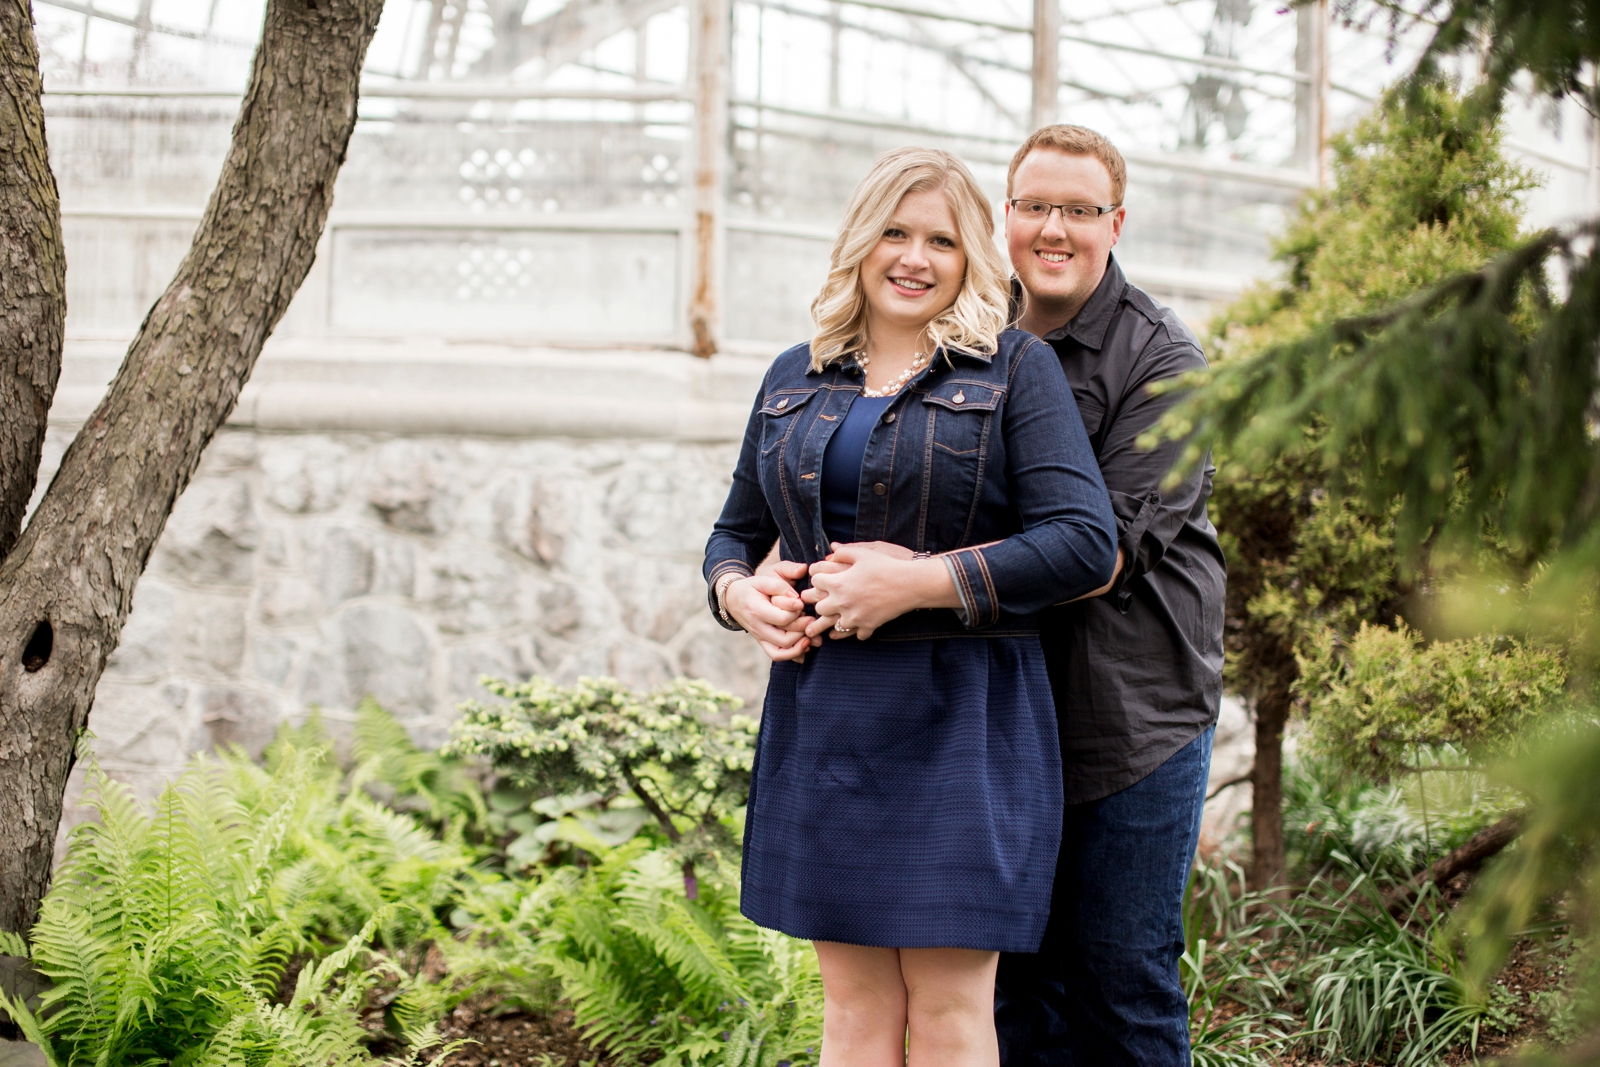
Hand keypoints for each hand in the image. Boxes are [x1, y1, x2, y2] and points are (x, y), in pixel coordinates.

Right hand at [725, 572, 814, 661]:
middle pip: (784, 639)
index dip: (797, 613)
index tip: (801, 604)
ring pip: (782, 652)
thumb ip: (780, 587)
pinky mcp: (763, 643)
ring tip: (810, 634)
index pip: (782, 619)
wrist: (732, 599)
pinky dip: (792, 654)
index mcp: (757, 611)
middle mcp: (757, 628)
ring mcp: (759, 638)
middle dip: (802, 631)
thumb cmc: (751, 588)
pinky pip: (777, 655)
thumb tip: (797, 600)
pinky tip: (804, 645)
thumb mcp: (762, 580)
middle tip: (811, 619)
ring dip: (800, 646)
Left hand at [802, 542, 959, 639]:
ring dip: (838, 618)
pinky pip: (857, 634)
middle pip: (819, 607)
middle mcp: (842, 602)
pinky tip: (861, 623)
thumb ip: (844, 551)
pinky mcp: (868, 626)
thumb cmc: (886, 565)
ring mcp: (854, 617)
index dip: (819, 577)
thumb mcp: (864, 553)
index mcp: (838, 583)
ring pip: (835, 625)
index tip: (824, 578)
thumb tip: (831, 552)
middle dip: (822, 601)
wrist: (909, 584)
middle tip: (828, 598)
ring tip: (843, 613)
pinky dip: (859, 630)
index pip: (815, 581)